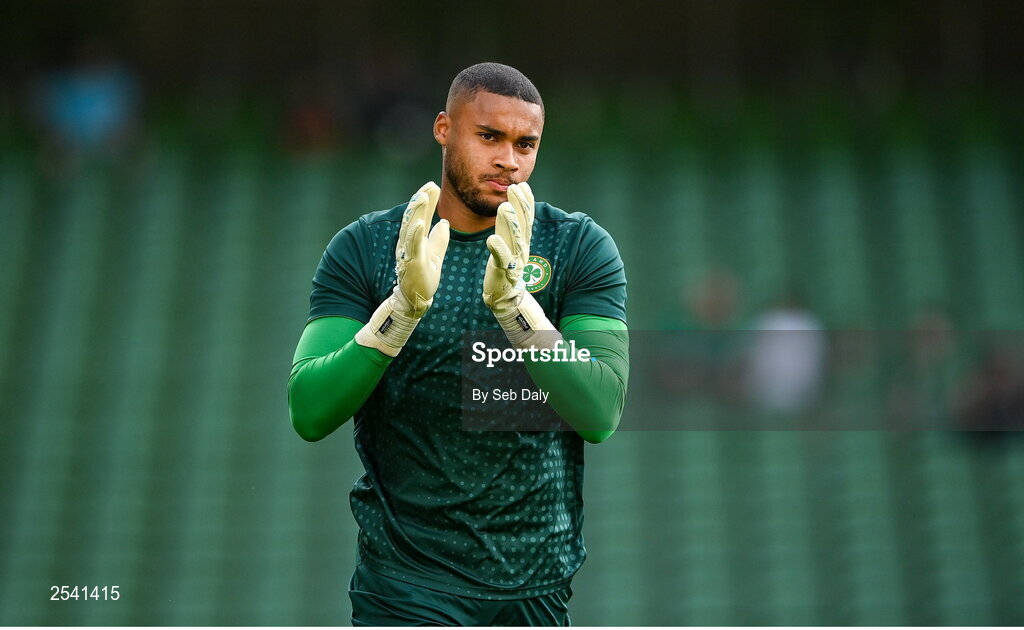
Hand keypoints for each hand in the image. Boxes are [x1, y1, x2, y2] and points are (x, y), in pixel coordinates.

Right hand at [355, 181, 449, 355]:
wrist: (415, 299)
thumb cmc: (423, 277)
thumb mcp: (436, 254)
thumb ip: (439, 238)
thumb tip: (444, 222)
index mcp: (415, 238)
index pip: (420, 215)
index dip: (426, 201)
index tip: (433, 185)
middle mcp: (408, 242)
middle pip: (413, 217)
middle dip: (421, 200)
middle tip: (429, 185)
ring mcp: (408, 252)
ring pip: (411, 228)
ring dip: (416, 212)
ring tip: (423, 197)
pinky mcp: (411, 264)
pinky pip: (413, 247)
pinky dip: (415, 234)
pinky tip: (420, 224)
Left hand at [483, 182, 533, 310]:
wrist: (504, 294)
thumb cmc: (505, 264)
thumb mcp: (509, 241)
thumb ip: (511, 223)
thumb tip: (512, 201)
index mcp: (522, 239)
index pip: (527, 217)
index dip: (526, 201)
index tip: (523, 185)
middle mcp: (521, 248)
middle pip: (523, 224)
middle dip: (520, 206)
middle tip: (514, 188)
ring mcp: (515, 259)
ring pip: (515, 239)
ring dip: (511, 223)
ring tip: (504, 207)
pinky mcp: (504, 271)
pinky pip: (503, 259)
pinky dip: (499, 248)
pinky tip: (492, 238)